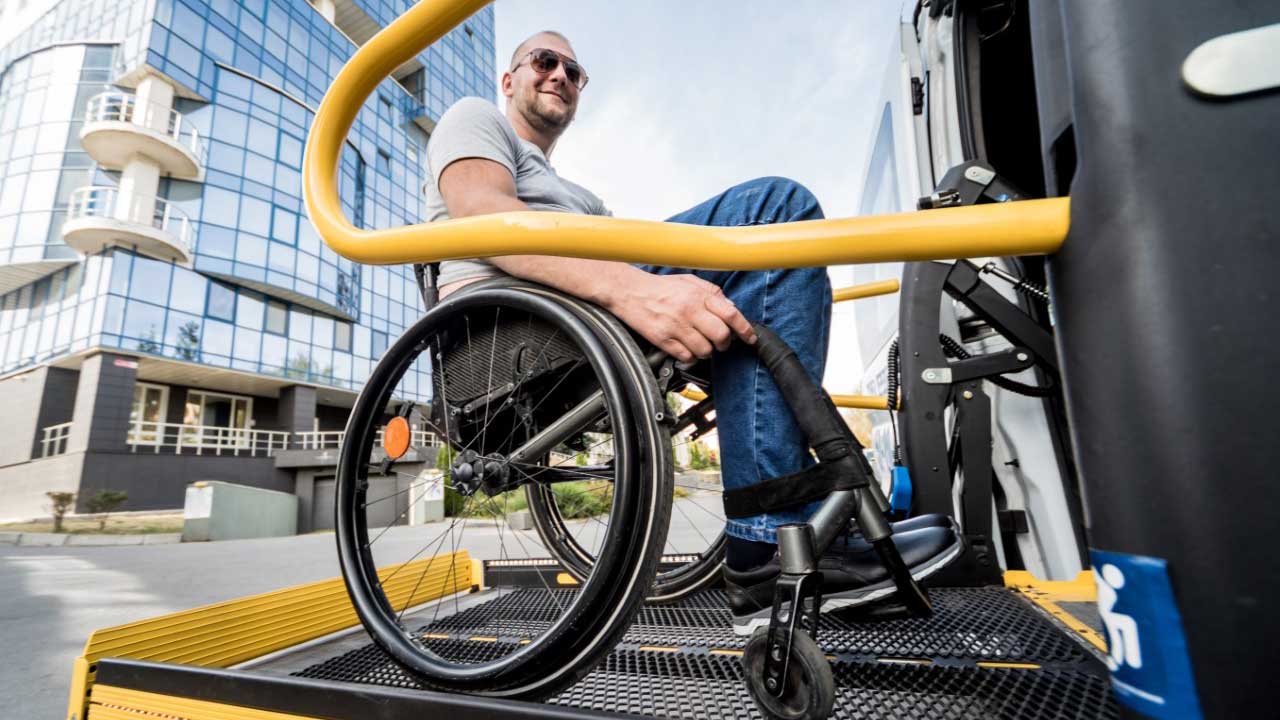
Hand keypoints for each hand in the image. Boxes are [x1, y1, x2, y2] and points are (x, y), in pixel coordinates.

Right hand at [606, 272, 756, 362]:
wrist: (629, 291)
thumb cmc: (660, 287)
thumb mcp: (689, 281)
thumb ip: (712, 293)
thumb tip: (731, 309)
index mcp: (698, 295)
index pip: (731, 314)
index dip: (745, 329)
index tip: (750, 338)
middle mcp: (689, 310)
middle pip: (721, 336)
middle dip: (724, 343)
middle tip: (721, 343)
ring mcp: (675, 326)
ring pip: (705, 350)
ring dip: (706, 351)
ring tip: (699, 343)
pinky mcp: (663, 339)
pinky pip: (686, 356)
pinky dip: (689, 356)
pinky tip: (685, 347)